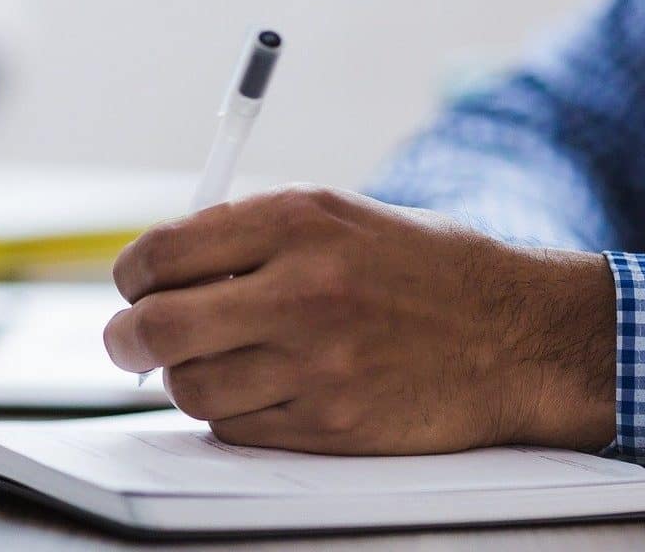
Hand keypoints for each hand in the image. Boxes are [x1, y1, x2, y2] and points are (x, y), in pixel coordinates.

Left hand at [104, 186, 615, 454]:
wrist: (517, 334)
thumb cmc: (424, 269)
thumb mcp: (339, 217)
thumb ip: (250, 235)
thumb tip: (160, 270)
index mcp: (297, 220)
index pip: (161, 253)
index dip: (132, 276)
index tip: (134, 286)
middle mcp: (301, 288)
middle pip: (156, 328)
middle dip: (127, 338)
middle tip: (131, 340)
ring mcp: (316, 363)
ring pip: (189, 388)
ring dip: (185, 379)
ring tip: (214, 361)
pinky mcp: (330, 425)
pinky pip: (235, 428)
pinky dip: (231, 414)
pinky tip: (262, 388)